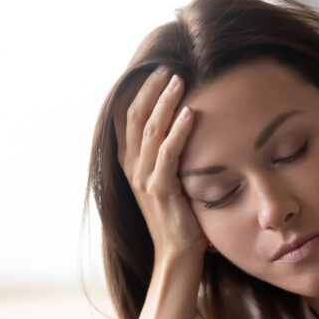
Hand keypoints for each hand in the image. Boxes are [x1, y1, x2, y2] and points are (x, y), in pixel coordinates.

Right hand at [113, 67, 205, 261]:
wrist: (176, 250)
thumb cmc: (178, 213)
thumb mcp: (166, 177)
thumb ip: (166, 152)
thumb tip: (182, 122)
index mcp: (130, 161)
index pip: (127, 117)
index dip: (139, 92)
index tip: (156, 70)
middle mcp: (132, 167)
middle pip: (136, 117)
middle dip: (151, 89)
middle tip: (168, 68)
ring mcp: (143, 178)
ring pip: (150, 130)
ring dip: (165, 102)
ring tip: (179, 80)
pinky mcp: (160, 190)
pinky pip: (167, 154)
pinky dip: (178, 131)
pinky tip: (191, 113)